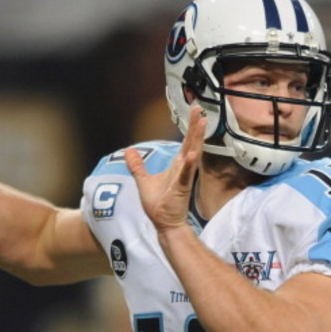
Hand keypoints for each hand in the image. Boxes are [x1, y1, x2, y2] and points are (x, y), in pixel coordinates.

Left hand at [125, 105, 206, 232]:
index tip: (194, 110)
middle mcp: (183, 168)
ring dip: (197, 139)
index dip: (190, 126)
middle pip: (191, 142)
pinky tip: (192, 154)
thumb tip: (128, 151)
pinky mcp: (180, 188)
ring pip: (192, 154)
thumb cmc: (158, 204)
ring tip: (202, 123)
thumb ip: (137, 166)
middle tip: (199, 109)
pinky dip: (189, 165)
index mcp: (177, 165)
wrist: (163, 223)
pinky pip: (185, 175)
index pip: (185, 141)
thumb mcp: (143, 180)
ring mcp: (183, 177)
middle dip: (195, 126)